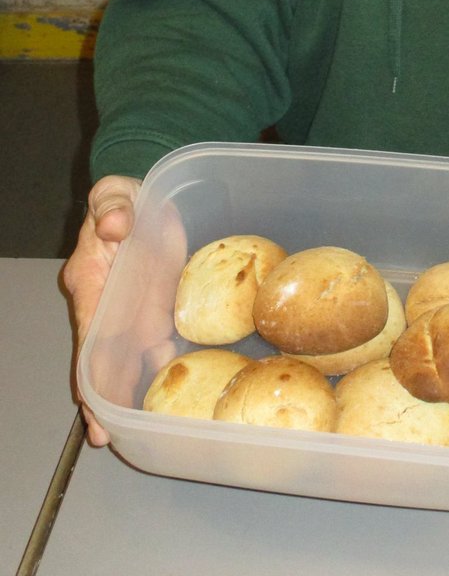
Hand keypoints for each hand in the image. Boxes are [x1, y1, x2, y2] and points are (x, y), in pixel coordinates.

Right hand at [62, 175, 140, 445]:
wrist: (149, 197)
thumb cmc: (127, 197)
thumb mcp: (116, 193)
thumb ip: (112, 205)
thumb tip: (115, 223)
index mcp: (92, 284)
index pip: (88, 338)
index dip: (89, 375)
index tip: (93, 409)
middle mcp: (108, 307)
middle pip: (103, 362)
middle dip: (105, 401)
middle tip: (112, 439)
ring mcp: (132, 312)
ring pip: (130, 361)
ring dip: (134, 393)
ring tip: (143, 429)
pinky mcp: (156, 309)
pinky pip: (158, 343)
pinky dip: (162, 368)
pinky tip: (175, 392)